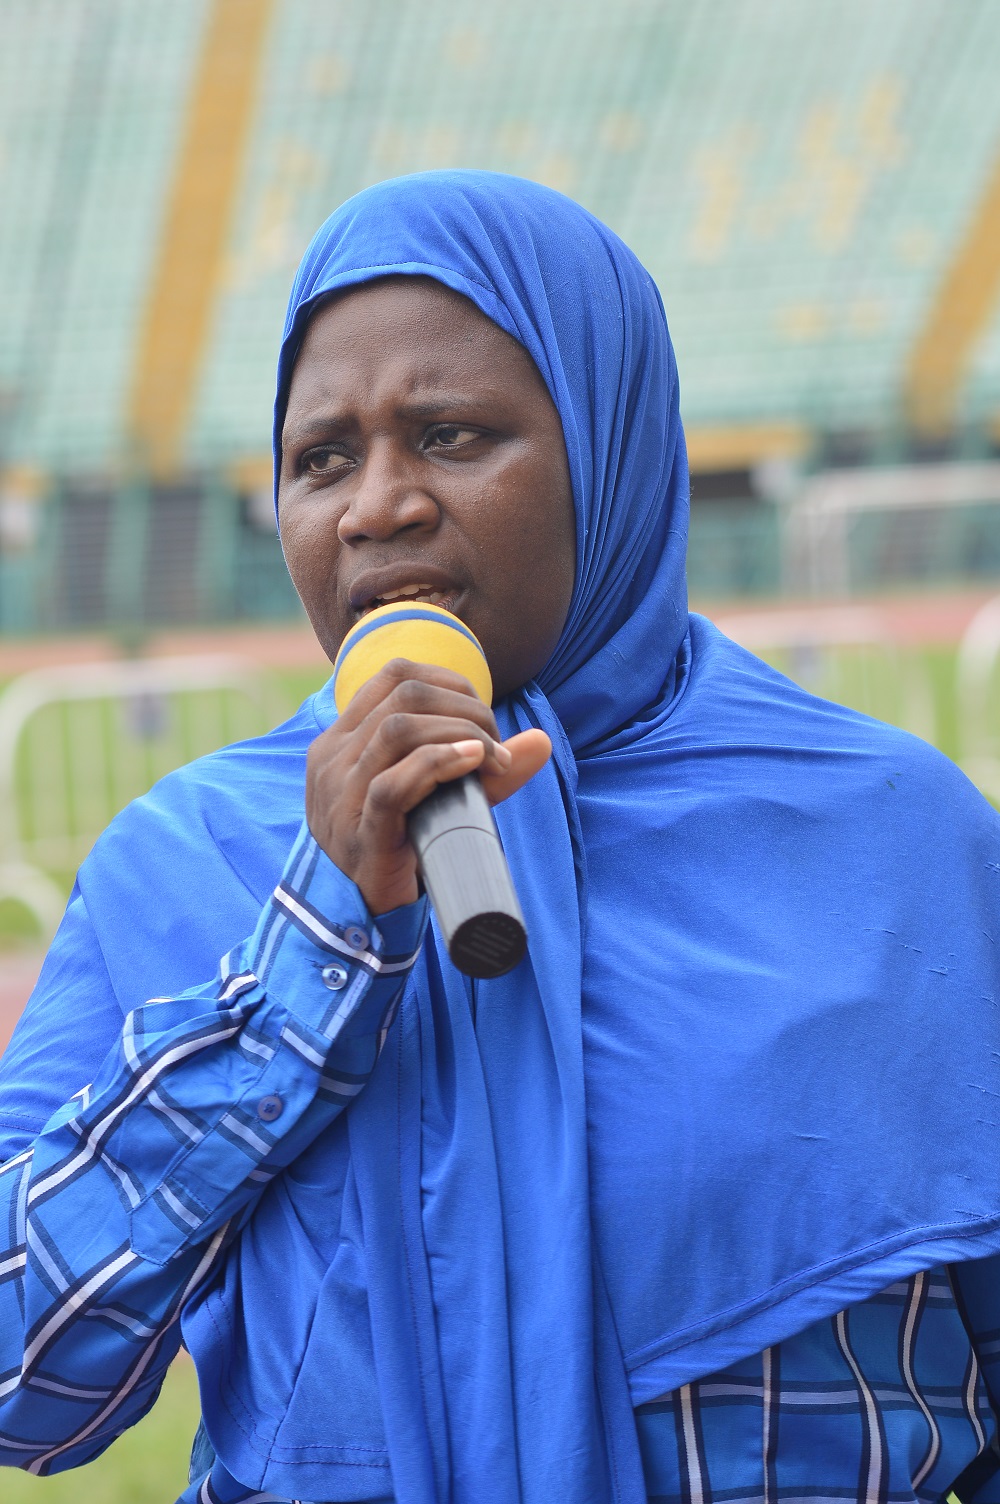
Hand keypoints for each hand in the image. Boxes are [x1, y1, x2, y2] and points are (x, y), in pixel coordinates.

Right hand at [306, 659, 550, 913]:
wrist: (358, 914)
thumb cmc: (399, 846)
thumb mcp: (438, 795)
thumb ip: (482, 766)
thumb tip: (542, 740)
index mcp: (343, 738)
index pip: (394, 674)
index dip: (450, 681)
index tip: (483, 715)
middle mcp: (334, 757)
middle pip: (403, 694)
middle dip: (465, 708)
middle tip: (498, 745)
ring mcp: (341, 793)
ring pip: (398, 729)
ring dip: (460, 732)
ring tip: (493, 759)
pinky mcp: (360, 831)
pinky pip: (394, 783)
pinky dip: (440, 763)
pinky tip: (474, 763)